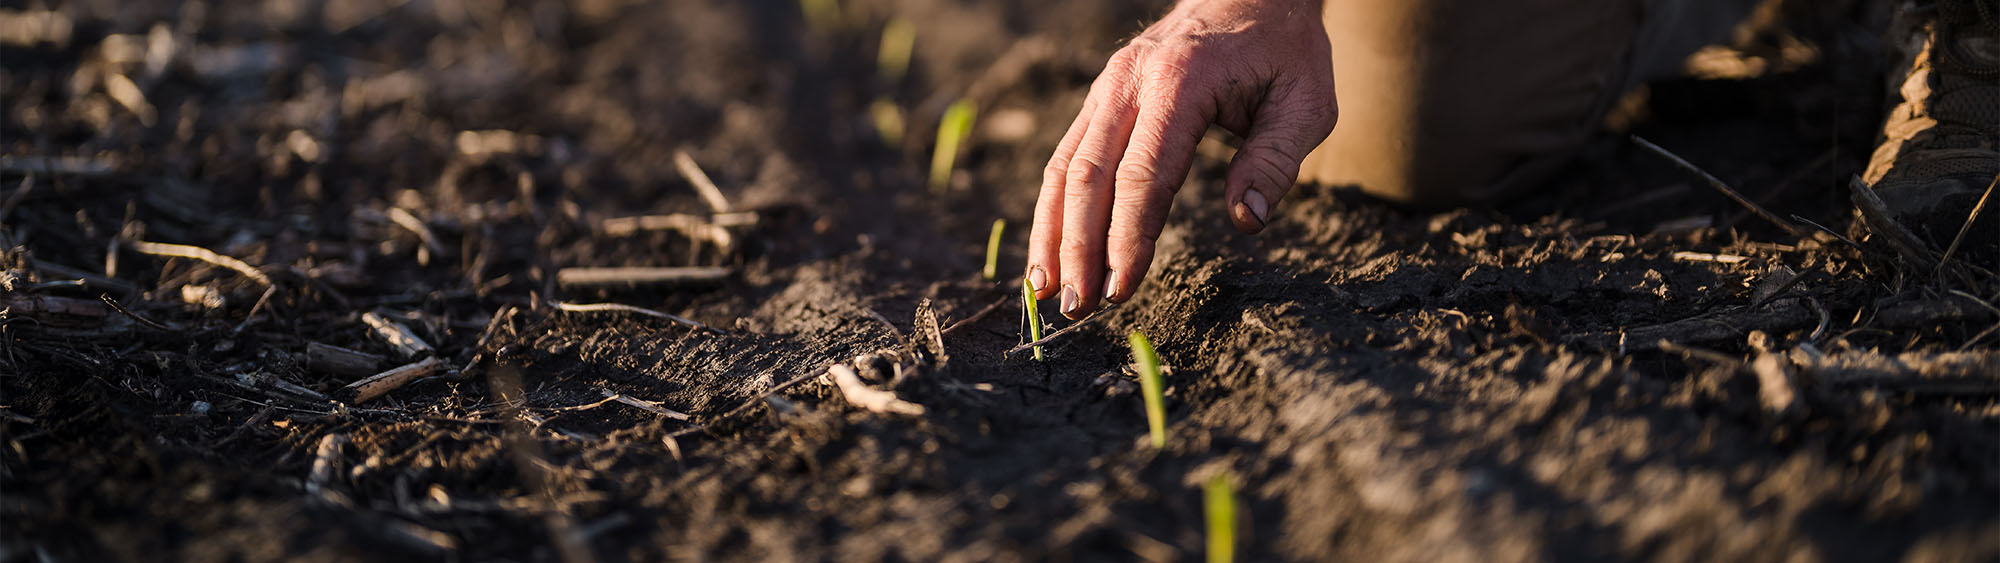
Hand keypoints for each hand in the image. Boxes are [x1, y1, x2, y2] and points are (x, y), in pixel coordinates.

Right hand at [1026, 0, 1335, 318]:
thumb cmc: (1284, 50)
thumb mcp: (1306, 102)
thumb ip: (1276, 161)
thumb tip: (1247, 221)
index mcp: (1181, 82)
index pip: (1144, 174)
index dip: (1129, 237)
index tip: (1122, 289)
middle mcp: (1131, 82)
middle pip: (1091, 176)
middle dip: (1080, 247)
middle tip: (1078, 308)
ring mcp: (1108, 87)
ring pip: (1065, 168)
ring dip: (1052, 233)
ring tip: (1046, 292)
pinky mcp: (1100, 98)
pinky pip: (1066, 156)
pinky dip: (1052, 208)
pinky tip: (1049, 252)